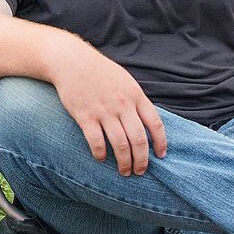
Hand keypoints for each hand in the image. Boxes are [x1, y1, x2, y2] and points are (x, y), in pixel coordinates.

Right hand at [53, 46, 167, 174]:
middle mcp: (122, 105)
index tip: (161, 156)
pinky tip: (101, 159)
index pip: (155, 123)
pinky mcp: (85, 116)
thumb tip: (148, 123)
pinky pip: (96, 142)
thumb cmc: (100, 72)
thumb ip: (137, 101)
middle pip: (139, 139)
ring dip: (124, 162)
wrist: (72, 61)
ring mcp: (104, 111)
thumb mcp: (126, 81)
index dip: (160, 142)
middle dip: (142, 160)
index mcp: (136, 95)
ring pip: (120, 144)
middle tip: (140, 171)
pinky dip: (100, 154)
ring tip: (124, 171)